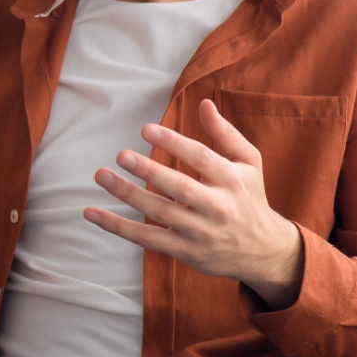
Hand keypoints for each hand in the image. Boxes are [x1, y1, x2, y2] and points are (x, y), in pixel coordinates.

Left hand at [84, 99, 303, 308]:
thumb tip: (204, 104)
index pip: (201, 158)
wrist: (263, 251)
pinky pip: (146, 239)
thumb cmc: (250, 198)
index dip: (173, 143)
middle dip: (149, 171)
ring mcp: (200, 232)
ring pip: (160, 213)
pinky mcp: (184, 251)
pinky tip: (93, 213)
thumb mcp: (248, 164)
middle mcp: (218, 207)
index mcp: (233, 180)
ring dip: (127, 194)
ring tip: (101, 175)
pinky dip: (118, 227)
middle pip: (180, 188)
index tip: (146, 130)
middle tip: (121, 155)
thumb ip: (225, 134)